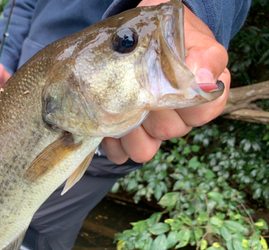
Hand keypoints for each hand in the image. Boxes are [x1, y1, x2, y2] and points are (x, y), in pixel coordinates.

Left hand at [101, 1, 230, 163]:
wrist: (137, 38)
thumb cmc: (168, 36)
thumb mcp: (190, 36)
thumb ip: (204, 56)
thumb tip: (203, 81)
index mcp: (202, 96)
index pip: (202, 113)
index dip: (186, 103)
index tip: (169, 83)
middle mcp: (179, 119)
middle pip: (169, 131)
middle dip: (150, 110)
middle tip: (136, 87)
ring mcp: (152, 132)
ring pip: (144, 150)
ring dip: (129, 131)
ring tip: (118, 107)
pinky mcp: (126, 140)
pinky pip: (120, 154)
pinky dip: (111, 143)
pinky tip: (106, 124)